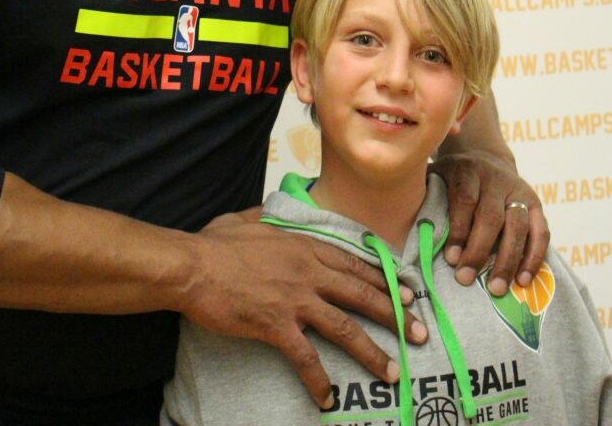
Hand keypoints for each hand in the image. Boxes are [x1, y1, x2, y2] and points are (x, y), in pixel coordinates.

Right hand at [180, 215, 426, 408]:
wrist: (192, 267)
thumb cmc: (216, 243)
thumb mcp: (247, 219)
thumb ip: (267, 217)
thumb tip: (269, 211)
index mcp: (305, 245)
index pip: (356, 265)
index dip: (385, 281)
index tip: (407, 295)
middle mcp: (308, 271)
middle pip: (362, 294)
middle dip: (395, 316)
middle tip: (419, 334)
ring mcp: (295, 299)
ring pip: (345, 328)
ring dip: (372, 353)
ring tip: (393, 373)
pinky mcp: (276, 326)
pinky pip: (306, 358)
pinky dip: (319, 381)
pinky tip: (328, 400)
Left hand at [428, 150, 549, 295]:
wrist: (485, 158)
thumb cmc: (452, 179)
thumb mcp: (436, 177)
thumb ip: (426, 199)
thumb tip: (403, 231)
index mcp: (466, 170)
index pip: (464, 200)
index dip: (458, 230)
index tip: (450, 259)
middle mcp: (494, 178)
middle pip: (490, 216)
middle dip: (478, 251)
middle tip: (465, 279)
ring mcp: (518, 190)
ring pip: (517, 226)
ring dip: (508, 259)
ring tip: (497, 288)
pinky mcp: (535, 203)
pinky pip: (540, 231)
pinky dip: (533, 257)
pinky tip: (524, 279)